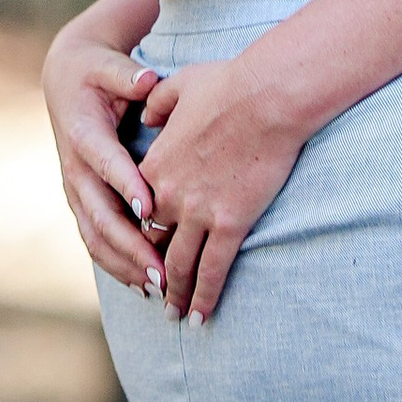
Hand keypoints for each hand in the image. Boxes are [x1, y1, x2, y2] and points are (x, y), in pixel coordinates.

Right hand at [41, 23, 164, 294]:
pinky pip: (95, 240)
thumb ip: (127, 75)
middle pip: (101, 214)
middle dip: (132, 245)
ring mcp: (75, 190)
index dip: (127, 186)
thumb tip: (147, 80)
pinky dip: (116, 264)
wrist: (64, 81)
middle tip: (163, 270)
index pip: (106, 164)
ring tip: (157, 285)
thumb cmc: (95, 72)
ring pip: (96, 236)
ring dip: (124, 264)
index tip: (152, 210)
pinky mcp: (80, 202)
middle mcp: (75, 169)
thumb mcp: (107, 65)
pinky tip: (141, 284)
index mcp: (84, 134)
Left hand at [130, 53, 307, 320]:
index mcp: (154, 166)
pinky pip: (213, 270)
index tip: (139, 245)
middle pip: (152, 244)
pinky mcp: (230, 223)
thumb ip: (156, 104)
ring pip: (180, 266)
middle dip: (151, 270)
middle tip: (152, 292)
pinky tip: (202, 317)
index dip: (136, 231)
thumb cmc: (227, 84)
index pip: (136, 210)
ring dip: (176, 295)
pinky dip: (205, 297)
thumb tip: (144, 115)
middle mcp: (168, 196)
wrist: (266, 95)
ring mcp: (199, 213)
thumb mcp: (179, 86)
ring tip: (174, 317)